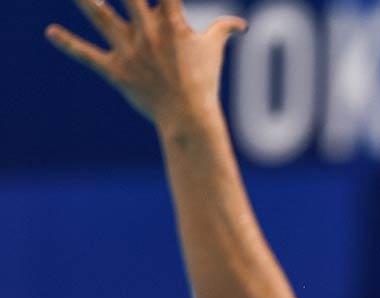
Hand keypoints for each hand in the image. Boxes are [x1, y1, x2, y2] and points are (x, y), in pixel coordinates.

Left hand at [46, 0, 245, 127]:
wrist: (189, 116)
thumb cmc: (204, 82)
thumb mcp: (214, 51)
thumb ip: (224, 30)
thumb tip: (241, 25)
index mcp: (171, 23)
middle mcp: (147, 31)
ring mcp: (129, 50)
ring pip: (100, 16)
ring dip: (85, 0)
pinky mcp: (116, 70)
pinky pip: (87, 55)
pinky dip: (68, 44)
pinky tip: (51, 32)